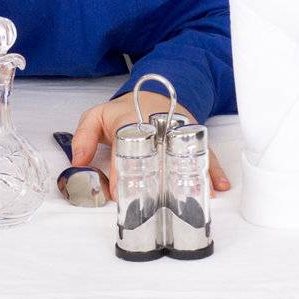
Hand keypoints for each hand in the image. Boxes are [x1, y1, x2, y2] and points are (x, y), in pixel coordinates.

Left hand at [70, 90, 230, 201]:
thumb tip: (78, 162)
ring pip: (186, 153)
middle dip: (159, 178)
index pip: (125, 144)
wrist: (156, 95)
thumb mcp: (98, 116)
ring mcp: (178, 132)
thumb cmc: (126, 112)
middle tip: (158, 203)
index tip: (117, 191)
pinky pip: (205, 154)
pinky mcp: (192, 138)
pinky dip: (214, 170)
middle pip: (160, 151)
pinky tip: (219, 186)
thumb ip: (84, 137)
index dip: (120, 169)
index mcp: (132, 119)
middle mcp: (158, 126)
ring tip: (200, 195)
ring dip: (193, 174)